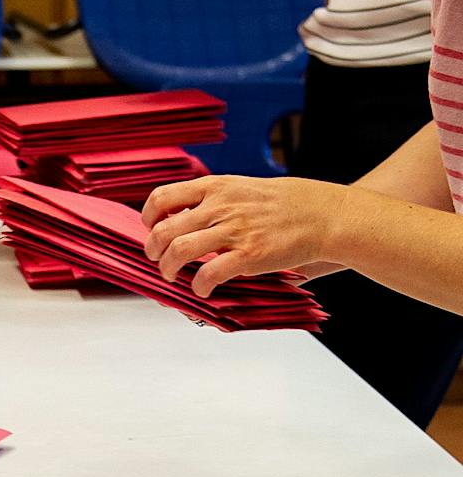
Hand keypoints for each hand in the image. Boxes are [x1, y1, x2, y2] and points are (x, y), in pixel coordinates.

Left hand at [142, 174, 345, 297]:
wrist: (326, 215)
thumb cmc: (285, 205)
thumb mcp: (243, 189)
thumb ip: (213, 201)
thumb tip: (181, 221)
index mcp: (217, 186)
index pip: (163, 197)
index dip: (149, 218)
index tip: (153, 231)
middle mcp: (221, 206)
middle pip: (163, 231)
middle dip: (153, 252)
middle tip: (160, 262)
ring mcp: (234, 230)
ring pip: (178, 252)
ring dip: (168, 270)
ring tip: (174, 277)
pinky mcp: (249, 255)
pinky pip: (207, 274)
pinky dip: (198, 287)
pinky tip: (203, 290)